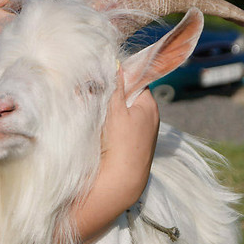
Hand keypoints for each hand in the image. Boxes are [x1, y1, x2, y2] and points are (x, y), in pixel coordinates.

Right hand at [99, 73, 159, 204]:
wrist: (123, 179)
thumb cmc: (121, 142)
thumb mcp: (116, 110)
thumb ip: (115, 86)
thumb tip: (116, 63)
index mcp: (149, 105)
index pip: (136, 81)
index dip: (120, 78)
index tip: (103, 78)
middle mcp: (150, 117)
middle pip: (129, 96)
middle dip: (113, 94)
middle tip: (93, 94)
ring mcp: (143, 132)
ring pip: (125, 112)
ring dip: (110, 110)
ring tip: (96, 114)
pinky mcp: (135, 144)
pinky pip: (122, 127)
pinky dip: (112, 125)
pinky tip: (101, 131)